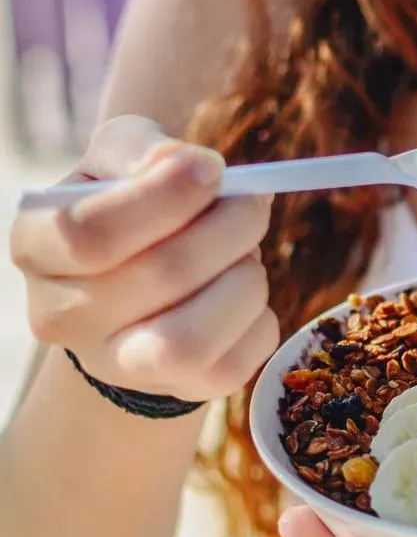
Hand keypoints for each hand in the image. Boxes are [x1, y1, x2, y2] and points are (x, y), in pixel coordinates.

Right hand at [11, 114, 276, 401]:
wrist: (138, 282)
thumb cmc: (128, 206)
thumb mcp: (117, 158)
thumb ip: (139, 147)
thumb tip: (184, 164)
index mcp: (36, 244)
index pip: (89, 233)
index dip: (167, 195)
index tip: (212, 167)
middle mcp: (61, 315)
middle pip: (162, 273)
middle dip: (231, 225)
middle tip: (252, 202)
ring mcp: (117, 363)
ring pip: (189, 340)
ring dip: (244, 280)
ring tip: (244, 254)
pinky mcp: (178, 390)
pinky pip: (236, 364)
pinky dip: (259, 319)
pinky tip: (241, 292)